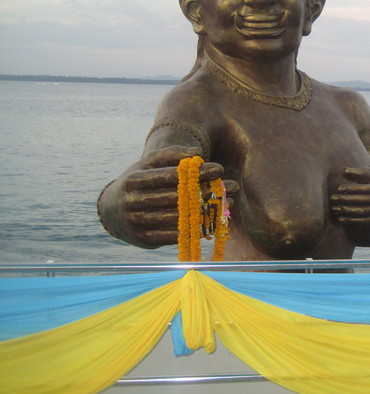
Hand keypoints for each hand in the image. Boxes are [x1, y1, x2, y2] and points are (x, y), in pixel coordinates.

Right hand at [98, 146, 238, 247]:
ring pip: (179, 217)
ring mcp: (138, 223)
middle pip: (178, 197)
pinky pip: (176, 235)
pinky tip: (215, 220)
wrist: (112, 213)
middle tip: (232, 186)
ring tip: (228, 203)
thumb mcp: (148, 165)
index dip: (196, 172)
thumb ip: (171, 155)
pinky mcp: (145, 240)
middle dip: (208, 191)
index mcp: (134, 180)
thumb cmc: (138, 182)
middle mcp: (133, 202)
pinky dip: (197, 228)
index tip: (219, 168)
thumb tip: (197, 153)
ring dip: (208, 211)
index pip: (171, 176)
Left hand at [330, 167, 369, 246]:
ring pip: (363, 213)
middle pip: (363, 201)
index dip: (352, 189)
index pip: (366, 189)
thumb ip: (362, 172)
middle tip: (333, 199)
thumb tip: (343, 171)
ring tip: (335, 209)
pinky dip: (353, 221)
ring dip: (347, 211)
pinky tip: (342, 219)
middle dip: (346, 200)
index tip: (339, 189)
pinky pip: (366, 222)